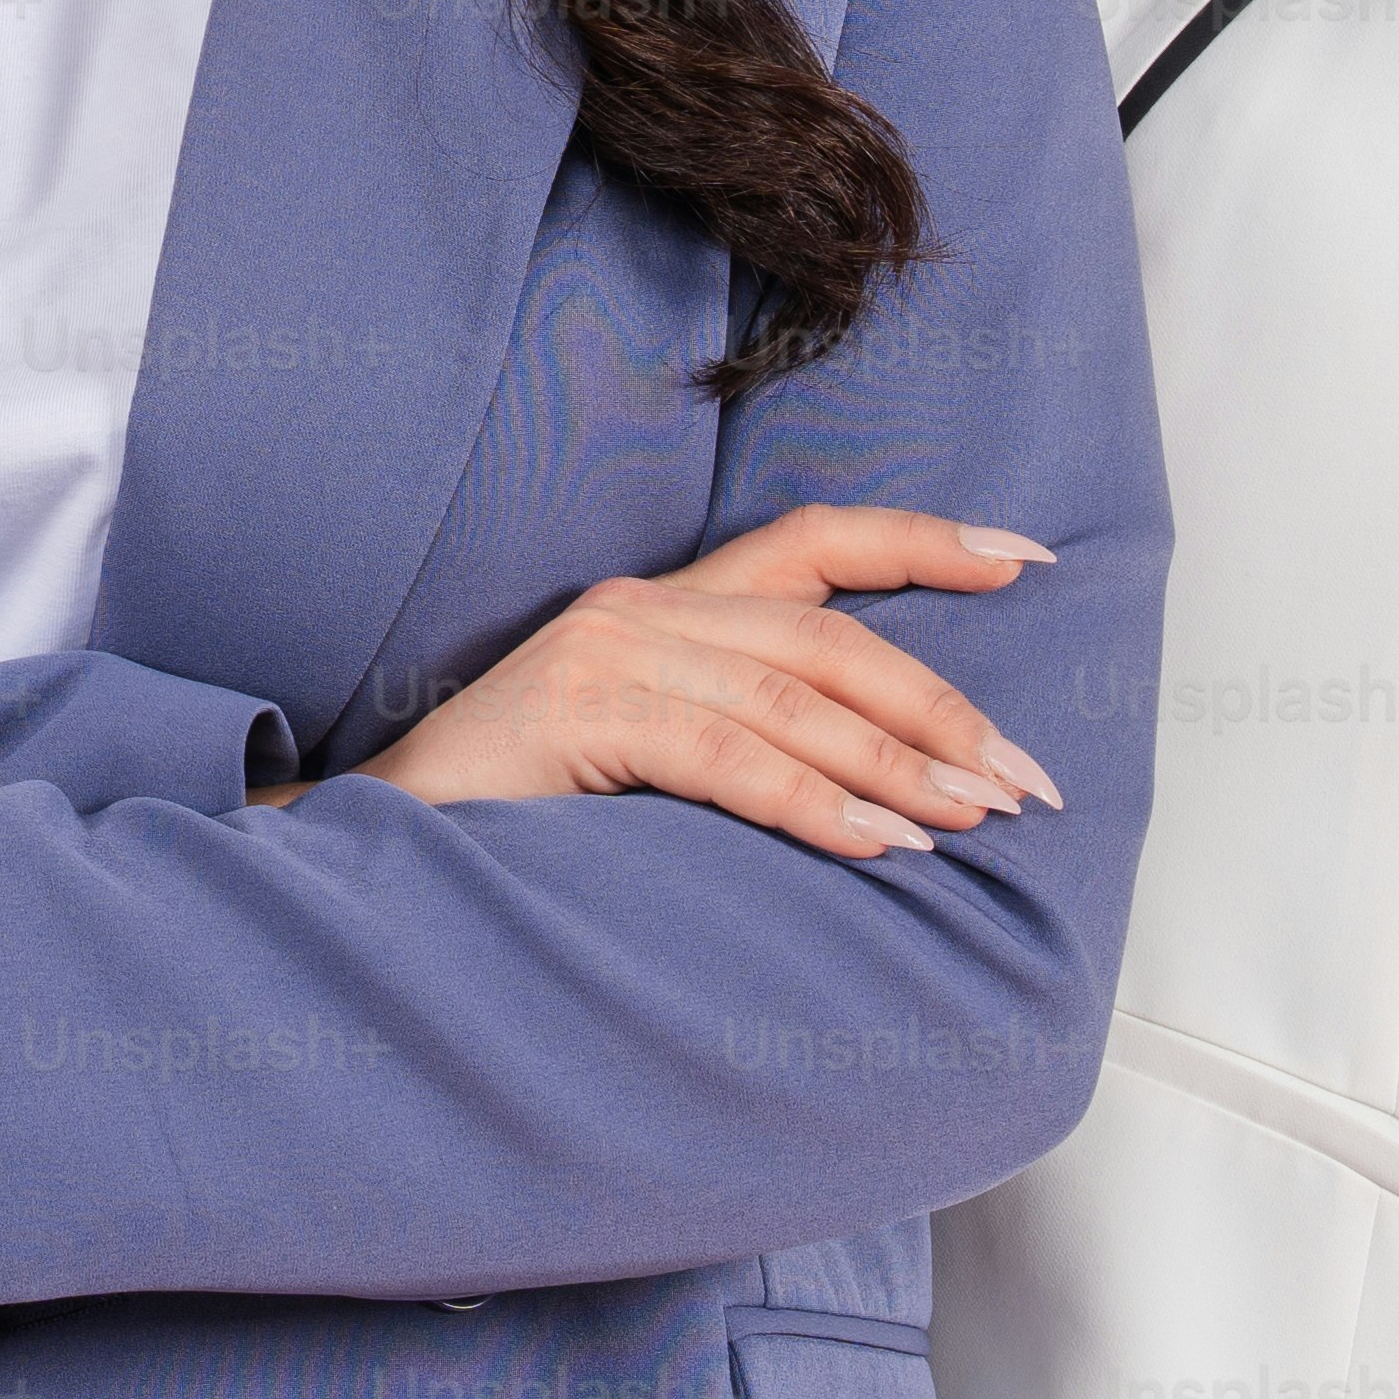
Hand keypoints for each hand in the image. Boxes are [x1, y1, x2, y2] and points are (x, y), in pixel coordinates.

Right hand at [350, 505, 1064, 858]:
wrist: (370, 856)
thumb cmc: (517, 829)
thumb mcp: (645, 765)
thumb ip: (739, 745)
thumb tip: (891, 792)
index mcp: (661, 608)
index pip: (815, 543)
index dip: (924, 543)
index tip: (1028, 559)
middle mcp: (637, 610)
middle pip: (829, 633)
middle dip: (942, 706)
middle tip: (1023, 780)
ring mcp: (603, 655)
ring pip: (792, 696)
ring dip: (898, 764)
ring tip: (970, 820)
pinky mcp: (577, 714)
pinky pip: (728, 757)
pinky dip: (816, 802)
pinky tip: (877, 843)